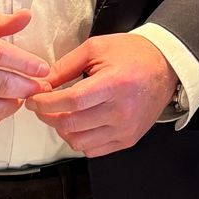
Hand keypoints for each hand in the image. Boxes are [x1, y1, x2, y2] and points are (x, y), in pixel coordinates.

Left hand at [29, 33, 178, 157]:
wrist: (165, 68)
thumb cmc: (131, 54)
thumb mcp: (96, 48)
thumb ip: (65, 66)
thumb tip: (41, 83)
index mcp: (114, 84)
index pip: (71, 101)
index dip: (46, 103)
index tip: (33, 99)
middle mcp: (121, 111)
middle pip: (71, 123)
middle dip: (47, 116)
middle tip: (40, 106)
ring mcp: (125, 129)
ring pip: (79, 142)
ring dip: (61, 130)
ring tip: (60, 114)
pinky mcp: (128, 140)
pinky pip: (93, 151)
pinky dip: (79, 140)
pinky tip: (78, 124)